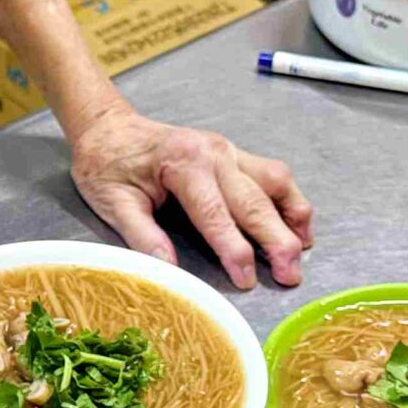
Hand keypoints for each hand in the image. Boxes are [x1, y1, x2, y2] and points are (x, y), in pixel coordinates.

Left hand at [68, 104, 313, 289]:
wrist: (108, 127)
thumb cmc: (106, 165)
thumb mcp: (112, 202)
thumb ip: (142, 236)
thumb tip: (170, 269)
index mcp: (184, 164)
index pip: (215, 214)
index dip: (234, 250)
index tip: (247, 280)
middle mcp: (214, 153)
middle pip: (255, 201)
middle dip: (276, 241)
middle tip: (290, 276)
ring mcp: (229, 151)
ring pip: (275, 182)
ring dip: (293, 217)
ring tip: (301, 252)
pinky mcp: (235, 154)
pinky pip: (272, 175)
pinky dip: (290, 200)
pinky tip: (298, 226)